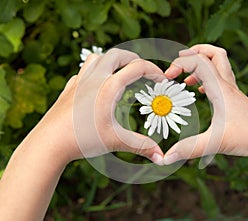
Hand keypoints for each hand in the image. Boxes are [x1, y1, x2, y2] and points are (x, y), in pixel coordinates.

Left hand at [32, 48, 164, 164]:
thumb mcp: (115, 141)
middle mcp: (94, 79)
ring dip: (111, 60)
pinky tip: (96, 86)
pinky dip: (95, 72)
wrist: (48, 143)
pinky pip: (83, 71)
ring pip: (96, 58)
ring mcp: (79, 82)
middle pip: (117, 54)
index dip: (154, 71)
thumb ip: (141, 146)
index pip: (137, 67)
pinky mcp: (69, 90)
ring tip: (120, 72)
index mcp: (108, 86)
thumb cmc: (81, 140)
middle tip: (143, 70)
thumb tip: (161, 157)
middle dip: (133, 58)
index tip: (162, 79)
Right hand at [163, 44, 247, 164]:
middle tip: (180, 60)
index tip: (167, 77)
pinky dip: (207, 78)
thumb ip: (188, 149)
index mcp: (221, 89)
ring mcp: (232, 91)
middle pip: (215, 53)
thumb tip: (166, 158)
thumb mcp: (214, 143)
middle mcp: (227, 86)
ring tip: (186, 77)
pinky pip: (221, 79)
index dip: (179, 63)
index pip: (199, 62)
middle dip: (195, 51)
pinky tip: (200, 91)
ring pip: (220, 64)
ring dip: (202, 63)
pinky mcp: (234, 99)